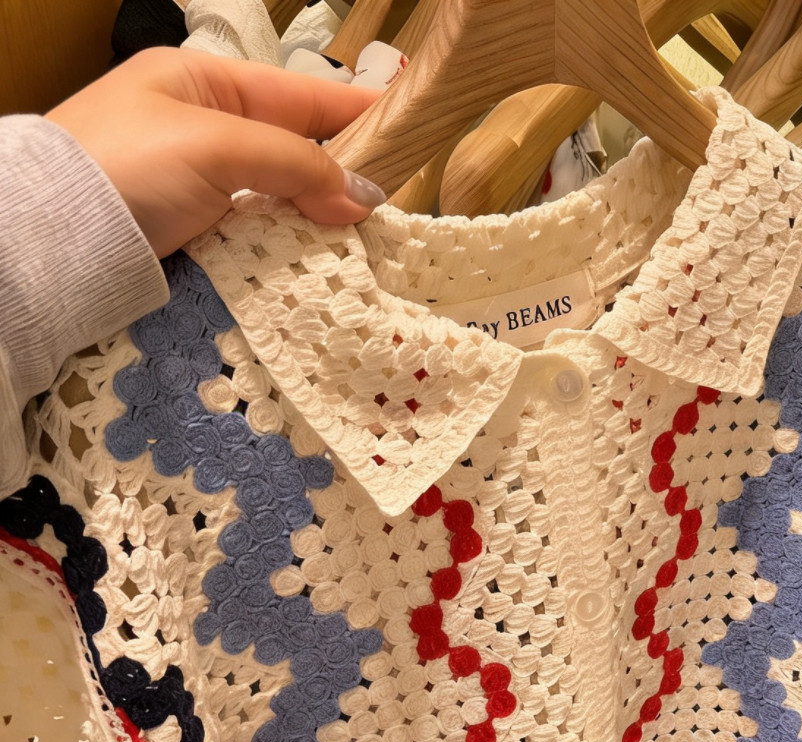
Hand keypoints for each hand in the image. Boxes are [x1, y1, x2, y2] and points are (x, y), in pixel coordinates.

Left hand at [47, 48, 385, 256]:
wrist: (52, 238)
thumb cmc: (125, 166)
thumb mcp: (215, 146)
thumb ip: (294, 163)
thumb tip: (362, 196)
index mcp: (204, 82)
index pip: (299, 93)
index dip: (355, 110)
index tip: (407, 127)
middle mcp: (204, 127)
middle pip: (295, 147)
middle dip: (344, 174)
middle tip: (393, 202)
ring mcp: (199, 181)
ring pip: (283, 194)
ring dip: (322, 215)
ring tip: (365, 237)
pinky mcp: (195, 230)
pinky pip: (261, 231)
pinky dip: (293, 242)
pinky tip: (321, 257)